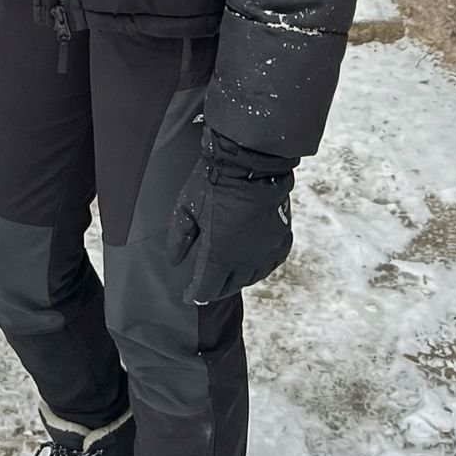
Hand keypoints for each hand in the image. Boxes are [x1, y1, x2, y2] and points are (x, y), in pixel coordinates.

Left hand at [166, 128, 293, 304]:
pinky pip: (269, 264)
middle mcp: (244, 260)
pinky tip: (250, 262)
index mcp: (219, 255)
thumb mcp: (186, 208)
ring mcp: (265, 251)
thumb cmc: (215, 181)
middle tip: (205, 285)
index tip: (188, 294)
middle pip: (228, 287)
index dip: (194, 294)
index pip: (206, 289)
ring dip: (235, 279)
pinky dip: (258, 268)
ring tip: (226, 274)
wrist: (252, 161)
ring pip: (249, 278)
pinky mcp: (281, 240)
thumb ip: (178, 238)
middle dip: (214, 289)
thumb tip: (174, 261)